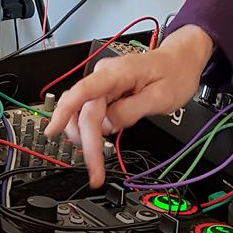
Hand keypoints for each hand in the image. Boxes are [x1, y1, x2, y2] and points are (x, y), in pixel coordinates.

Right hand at [44, 26, 214, 187]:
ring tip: (96, 160)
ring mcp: (104, 83)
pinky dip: (92, 130)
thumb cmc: (174, 73)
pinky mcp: (106, 91)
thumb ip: (130, 112)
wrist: (181, 61)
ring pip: (83, 114)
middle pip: (84, 112)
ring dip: (86, 138)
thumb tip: (107, 125)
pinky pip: (91, 112)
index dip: (64, 111)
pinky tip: (96, 142)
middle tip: (95, 172)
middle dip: (87, 143)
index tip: (52, 131)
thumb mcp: (160, 98)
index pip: (83, 91)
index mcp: (117, 73)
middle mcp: (105, 75)